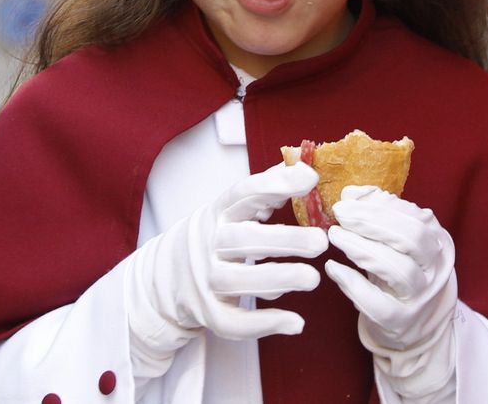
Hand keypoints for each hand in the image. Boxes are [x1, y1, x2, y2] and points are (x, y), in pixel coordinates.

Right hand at [124, 161, 327, 363]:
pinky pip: (234, 322)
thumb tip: (302, 164)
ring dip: (276, 279)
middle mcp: (209, 244)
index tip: (310, 178)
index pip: (244, 193)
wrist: (167, 277)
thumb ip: (267, 188)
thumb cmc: (214, 236)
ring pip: (236, 280)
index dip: (276, 184)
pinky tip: (295, 322)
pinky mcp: (209, 312)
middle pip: (242, 239)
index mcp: (218, 213)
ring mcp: (206, 280)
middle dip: (282, 239)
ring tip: (313, 278)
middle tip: (321, 241)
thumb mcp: (231, 208)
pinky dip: (263, 324)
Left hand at [326, 187, 457, 402]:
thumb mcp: (398, 239)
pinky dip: (353, 284)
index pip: (413, 217)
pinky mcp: (401, 321)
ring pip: (398, 270)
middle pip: (412, 238)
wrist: (416, 324)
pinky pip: (378, 304)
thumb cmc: (402, 269)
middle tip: (340, 214)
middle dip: (372, 222)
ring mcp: (421, 297)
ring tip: (335, 236)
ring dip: (362, 248)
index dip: (379, 206)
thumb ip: (378, 212)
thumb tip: (352, 193)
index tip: (348, 201)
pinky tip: (333, 268)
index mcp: (439, 241)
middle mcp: (436, 268)